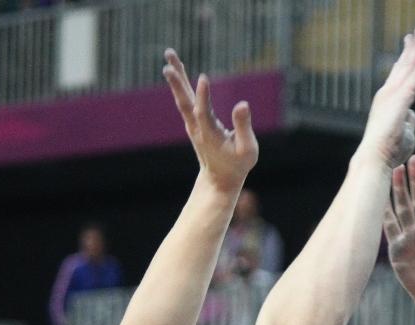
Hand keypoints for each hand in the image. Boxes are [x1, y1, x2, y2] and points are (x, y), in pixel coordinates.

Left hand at [163, 48, 257, 191]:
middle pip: (185, 102)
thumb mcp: (247, 150)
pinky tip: (176, 69)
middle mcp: (197, 127)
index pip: (203, 113)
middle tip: (167, 64)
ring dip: (176, 76)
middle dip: (177, 83)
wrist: (219, 180)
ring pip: (183, 97)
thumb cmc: (237, 165)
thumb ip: (244, 127)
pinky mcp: (194, 121)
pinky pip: (185, 98)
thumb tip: (243, 104)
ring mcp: (193, 124)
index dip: (203, 96)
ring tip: (169, 55)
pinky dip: (181, 83)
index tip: (203, 78)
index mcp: (210, 135)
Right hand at [357, 27, 414, 167]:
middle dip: (411, 48)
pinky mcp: (400, 100)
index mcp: (389, 102)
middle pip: (403, 66)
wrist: (375, 159)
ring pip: (408, 67)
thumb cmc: (388, 152)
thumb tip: (413, 115)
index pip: (402, 78)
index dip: (409, 63)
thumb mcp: (403, 132)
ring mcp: (392, 96)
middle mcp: (388, 94)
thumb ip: (409, 120)